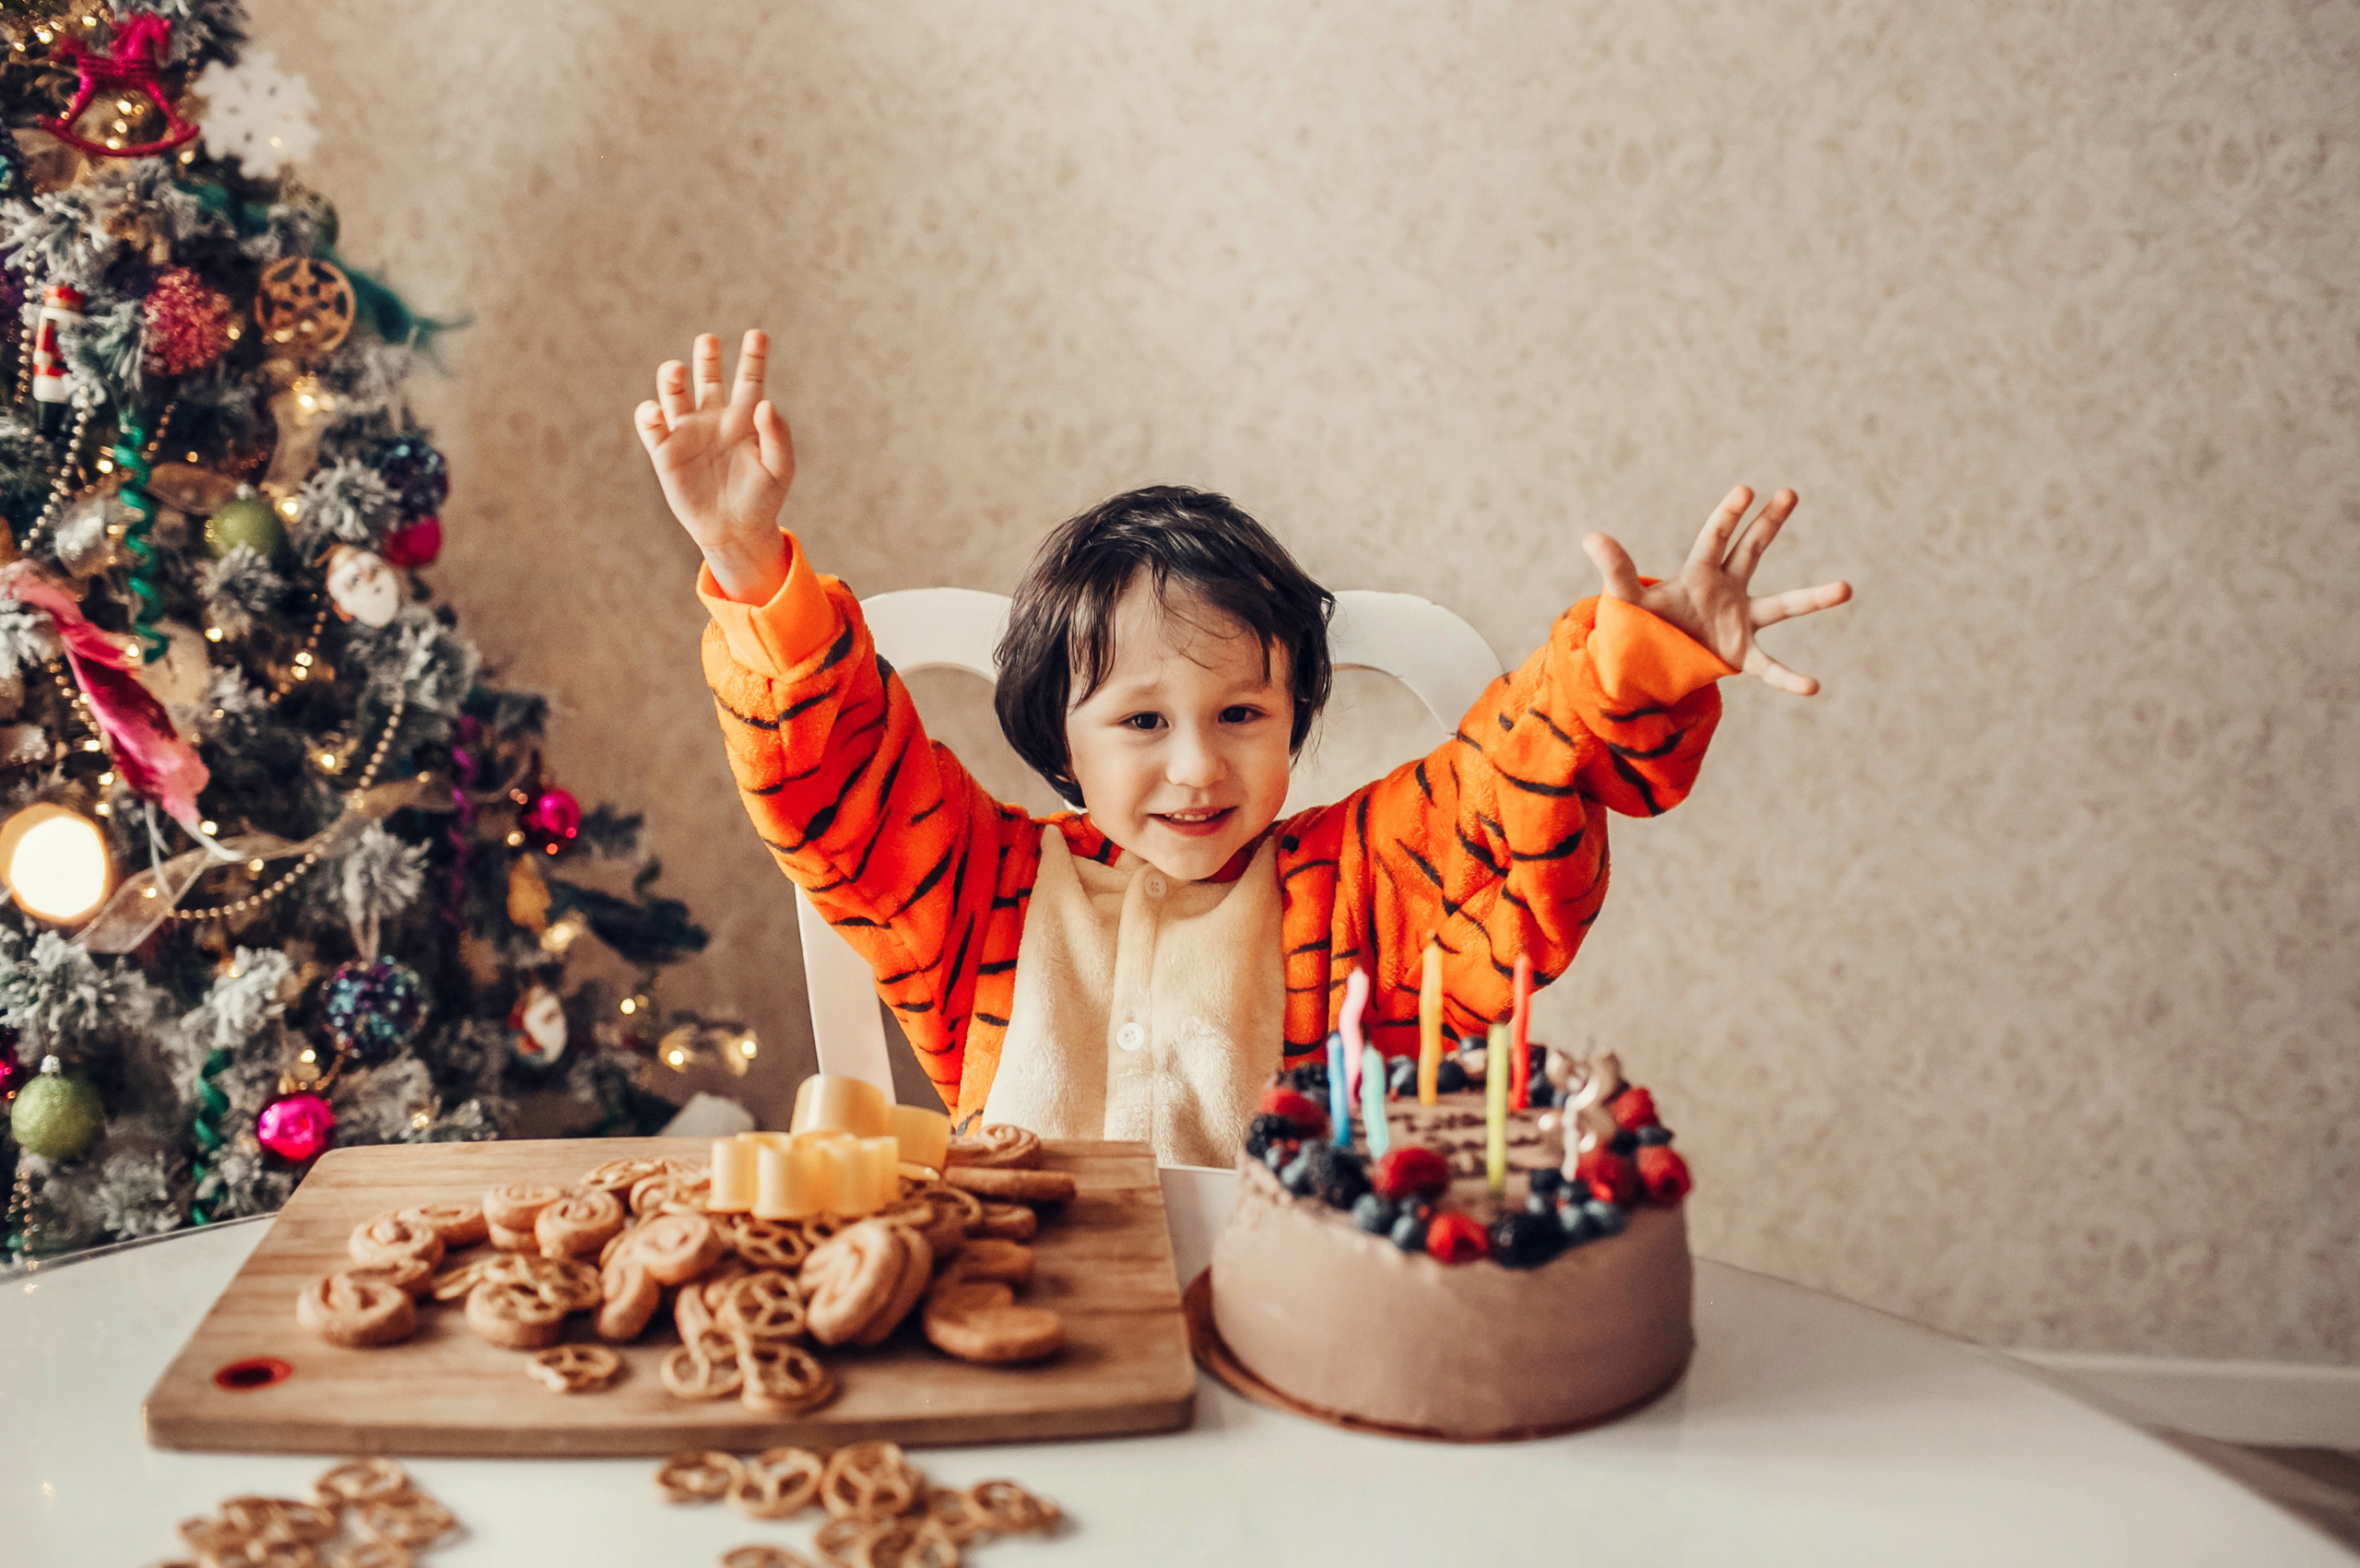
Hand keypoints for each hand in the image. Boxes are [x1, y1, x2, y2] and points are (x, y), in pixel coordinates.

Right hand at [633, 329, 794, 603]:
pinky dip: (649, 414)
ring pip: (674, 393)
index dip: (753, 356)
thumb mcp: (780, 469)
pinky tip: (656, 412)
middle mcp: (714, 418)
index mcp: (745, 418)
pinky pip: (651, 426)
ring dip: (671, 378)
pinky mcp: (665, 451)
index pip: (749, 379)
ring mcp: (688, 432)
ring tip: (676, 369)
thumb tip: (766, 403)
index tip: (757, 335)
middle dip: (707, 356)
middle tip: (708, 340)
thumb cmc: (763, 499)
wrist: (735, 531)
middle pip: (708, 376)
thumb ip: (776, 436)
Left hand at [1582, 487, 1851, 695]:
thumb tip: (1590, 536)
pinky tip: (1812, 686)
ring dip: (1812, 598)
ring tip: (1846, 588)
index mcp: (1697, 573)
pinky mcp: (1741, 654)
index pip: (1715, 539)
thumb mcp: (1626, 600)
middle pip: (1751, 551)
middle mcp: (1725, 589)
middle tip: (1789, 492)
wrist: (1651, 659)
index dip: (1728, 516)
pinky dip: (1788, 678)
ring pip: (1781, 605)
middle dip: (1768, 523)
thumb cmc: (1643, 623)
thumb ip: (1616, 570)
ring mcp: (1739, 620)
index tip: (1746, 490)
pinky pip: (1769, 667)